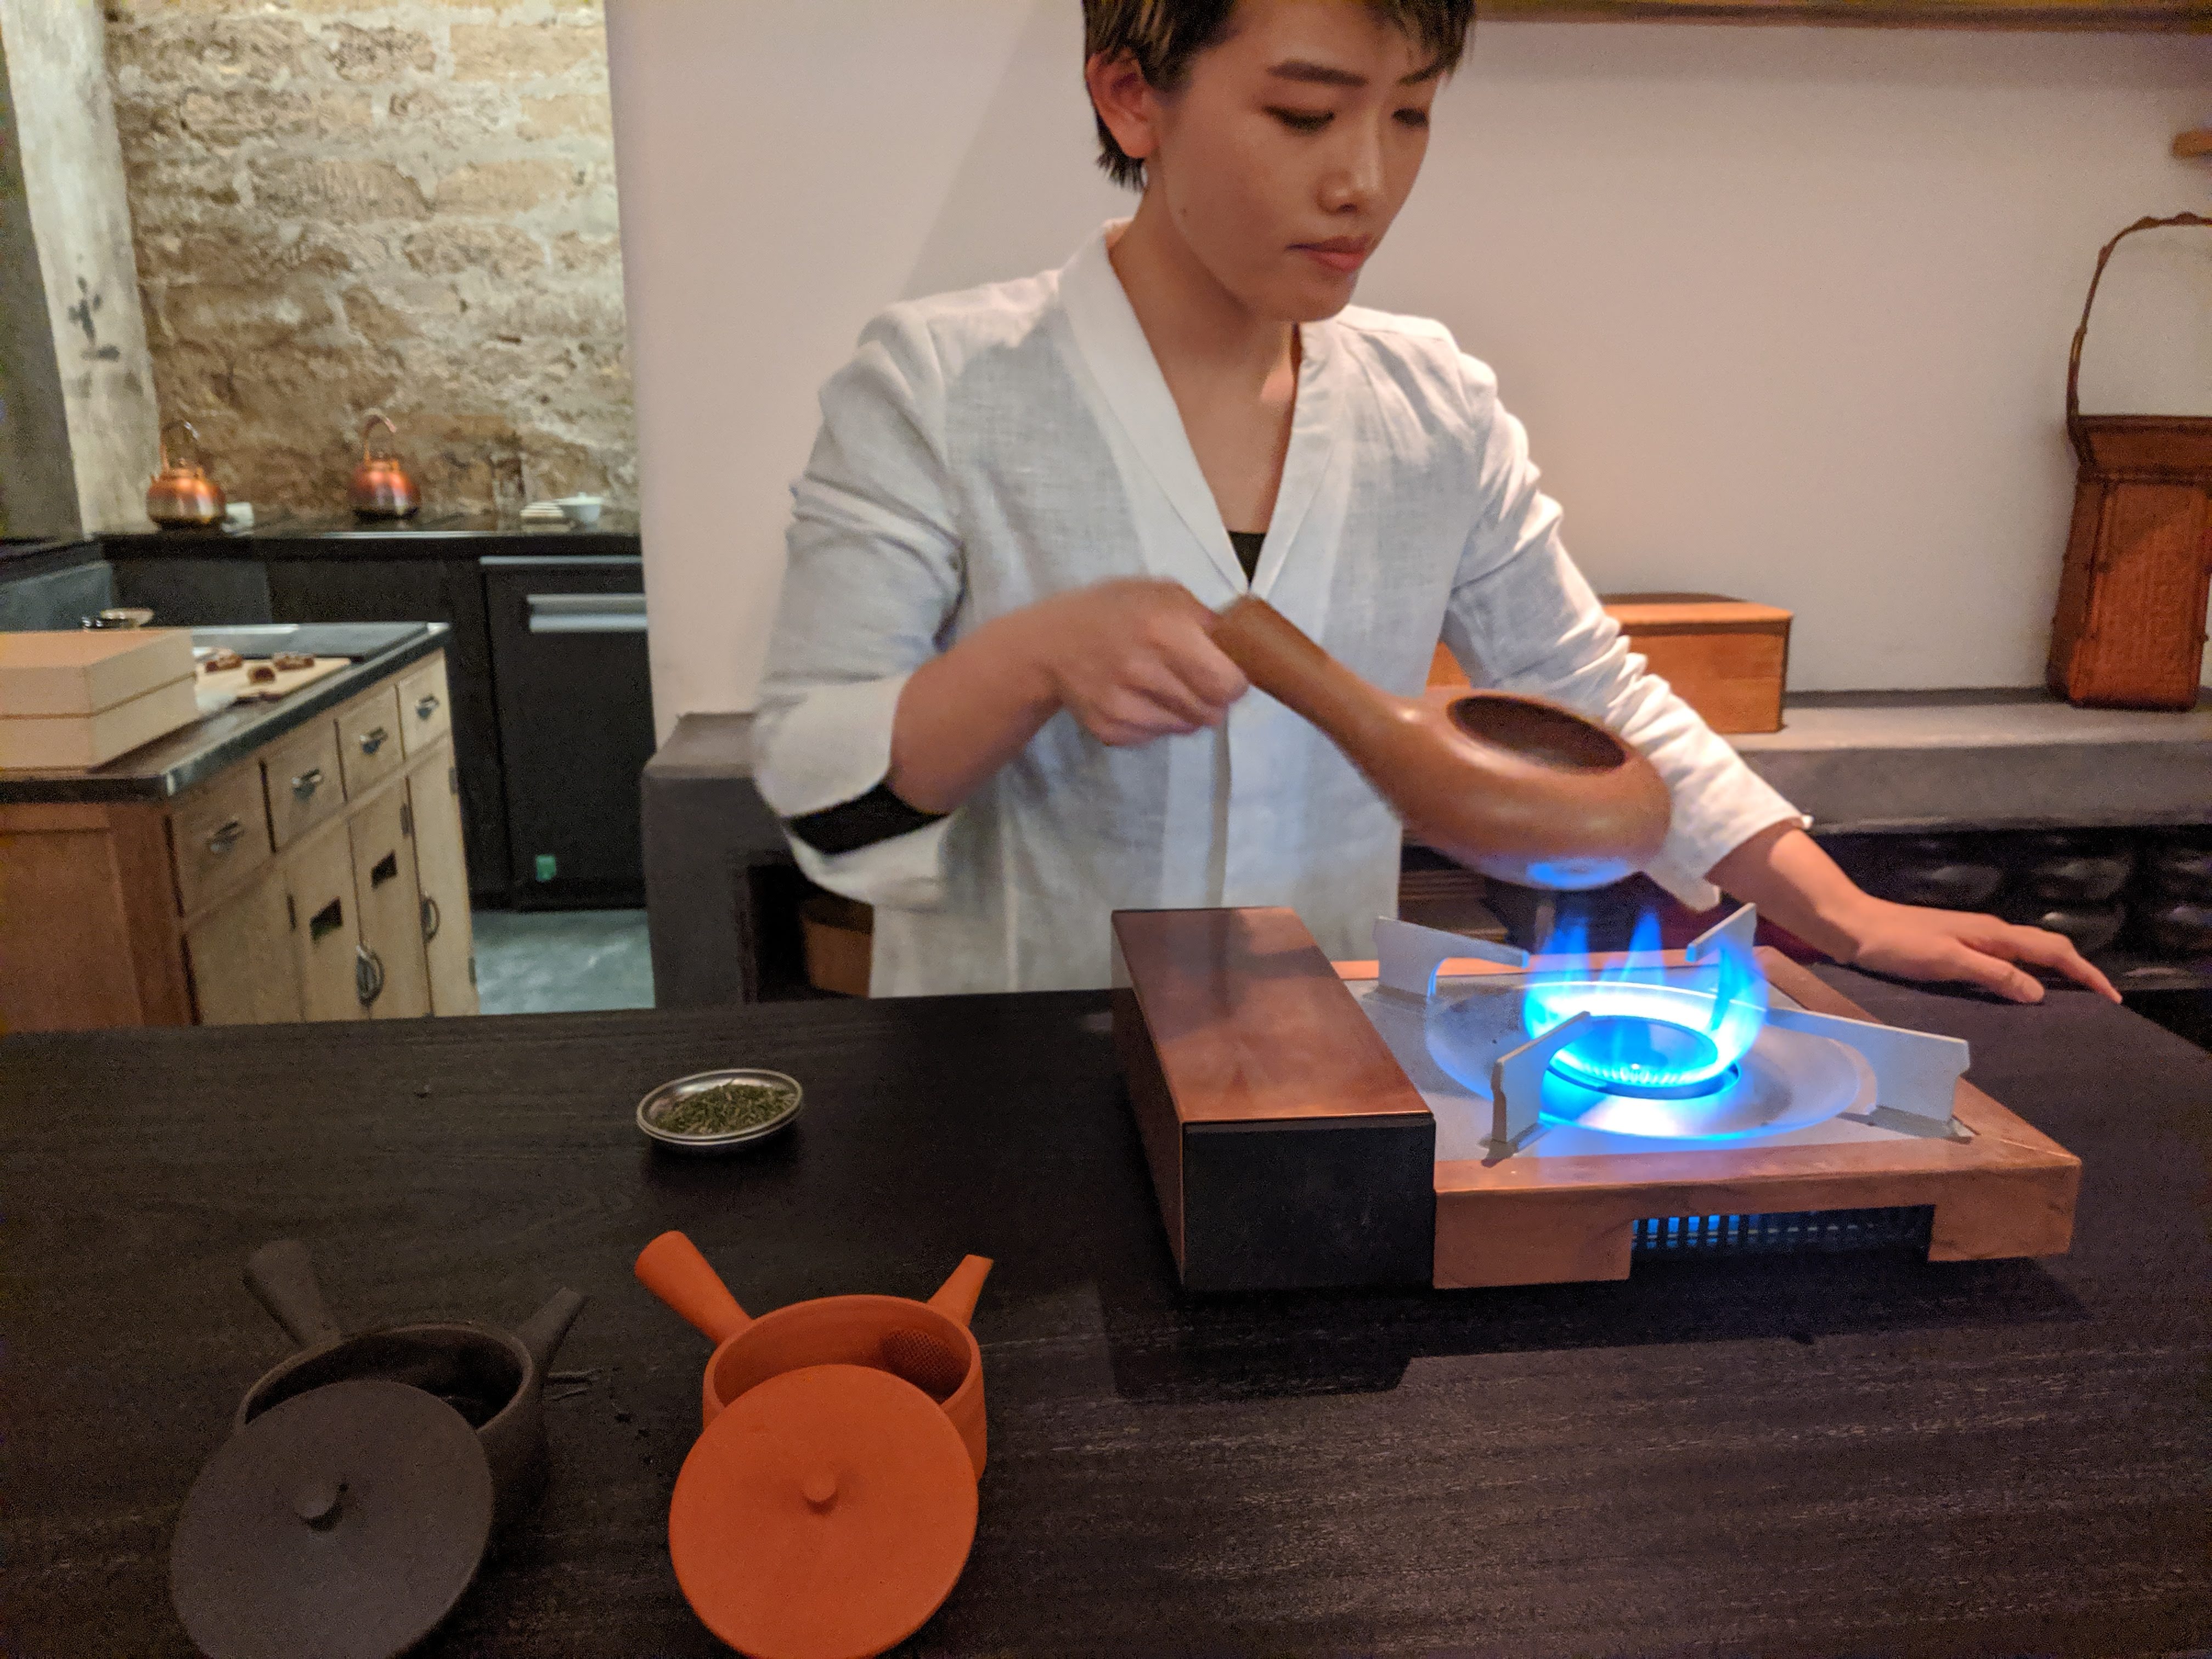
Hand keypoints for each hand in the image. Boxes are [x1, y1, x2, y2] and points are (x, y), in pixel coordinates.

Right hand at [1022, 579, 1246, 746]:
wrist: (1049, 643)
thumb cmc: (1113, 611)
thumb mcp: (1160, 594)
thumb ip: (1203, 618)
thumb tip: (1243, 649)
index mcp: (1163, 629)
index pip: (1228, 682)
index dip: (1235, 680)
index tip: (1228, 671)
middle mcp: (1143, 670)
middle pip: (1213, 712)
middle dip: (1215, 699)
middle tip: (1201, 681)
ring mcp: (1124, 706)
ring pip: (1188, 727)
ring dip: (1188, 711)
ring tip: (1168, 686)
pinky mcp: (1111, 730)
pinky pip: (1158, 736)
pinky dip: (1159, 721)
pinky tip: (1142, 697)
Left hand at [1835, 895, 2119, 1003]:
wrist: (1854, 926)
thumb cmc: (1897, 943)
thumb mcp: (1947, 961)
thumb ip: (1993, 974)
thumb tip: (2039, 994)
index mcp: (1994, 934)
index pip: (2054, 952)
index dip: (2086, 973)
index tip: (2112, 996)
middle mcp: (1989, 932)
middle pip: (2047, 949)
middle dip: (2078, 972)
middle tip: (2100, 1000)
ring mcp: (1974, 938)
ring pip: (2027, 954)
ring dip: (2053, 973)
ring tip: (2071, 1000)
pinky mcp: (1957, 947)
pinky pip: (2005, 960)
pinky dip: (2025, 974)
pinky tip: (2021, 991)